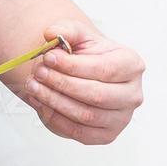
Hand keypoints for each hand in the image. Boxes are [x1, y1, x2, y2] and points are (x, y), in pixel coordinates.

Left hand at [24, 20, 144, 144]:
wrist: (84, 74)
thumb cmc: (84, 53)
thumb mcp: (77, 35)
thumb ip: (66, 29)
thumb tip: (51, 33)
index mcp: (132, 65)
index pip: (104, 69)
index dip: (73, 65)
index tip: (48, 57)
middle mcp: (132, 94)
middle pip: (96, 94)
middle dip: (62, 83)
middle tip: (38, 72)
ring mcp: (121, 118)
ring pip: (86, 115)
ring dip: (55, 101)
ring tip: (34, 86)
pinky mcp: (106, 135)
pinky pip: (80, 133)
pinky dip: (57, 119)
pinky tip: (41, 103)